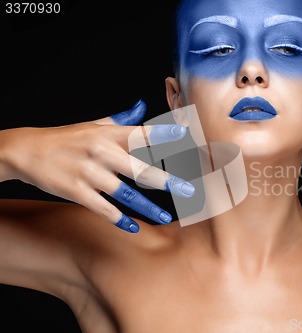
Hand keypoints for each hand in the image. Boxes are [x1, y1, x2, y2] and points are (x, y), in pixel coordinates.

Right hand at [2, 100, 194, 232]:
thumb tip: (142, 106)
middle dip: (167, 181)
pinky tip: (134, 227)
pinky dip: (120, 219)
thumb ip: (122, 119)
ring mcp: (89, 173)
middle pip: (141, 169)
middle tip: (189, 190)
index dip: (164, 134)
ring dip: (148, 207)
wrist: (26, 151)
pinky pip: (104, 208)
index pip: (142, 133)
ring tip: (166, 217)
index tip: (185, 134)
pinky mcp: (77, 192)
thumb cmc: (66, 138)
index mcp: (109, 134)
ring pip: (126, 193)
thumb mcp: (94, 124)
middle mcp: (102, 152)